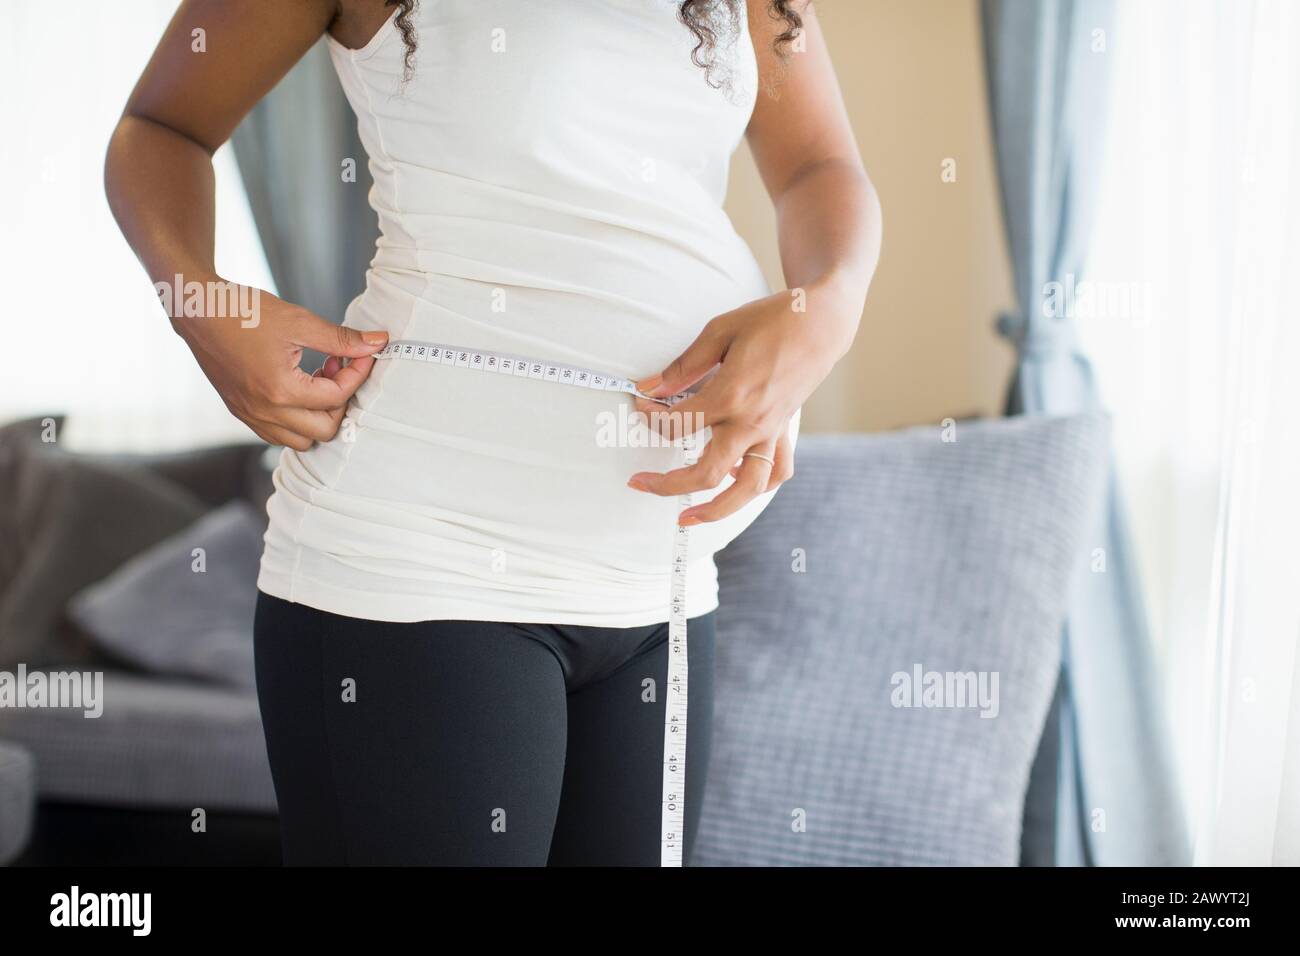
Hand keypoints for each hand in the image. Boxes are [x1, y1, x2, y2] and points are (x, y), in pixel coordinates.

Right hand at [172, 280, 387, 449]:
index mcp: (281, 390)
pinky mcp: (242, 413)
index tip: (363, 354)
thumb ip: (342, 340)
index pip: (337, 397)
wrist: (199, 311)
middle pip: (324, 430)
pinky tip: (297, 387)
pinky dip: (297, 420)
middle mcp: (265, 412)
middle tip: (336, 368)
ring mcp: (251, 416)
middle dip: (341, 402)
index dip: (357, 374)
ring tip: (316, 378)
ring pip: (301, 440)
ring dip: (319, 415)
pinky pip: (278, 434)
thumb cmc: (245, 312)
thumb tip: (378, 343)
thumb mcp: (300, 321)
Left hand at [627, 283, 857, 524]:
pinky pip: (775, 472)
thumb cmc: (771, 321)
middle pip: (705, 473)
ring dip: (714, 510)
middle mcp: (751, 423)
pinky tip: (735, 482)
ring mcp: (770, 433)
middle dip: (667, 485)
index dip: (652, 418)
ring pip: (744, 489)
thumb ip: (684, 366)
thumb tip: (651, 388)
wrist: (821, 322)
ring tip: (688, 518)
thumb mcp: (719, 332)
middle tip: (640, 483)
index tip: (642, 405)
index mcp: (730, 396)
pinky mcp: (785, 432)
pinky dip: (756, 486)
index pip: (678, 424)